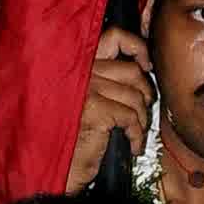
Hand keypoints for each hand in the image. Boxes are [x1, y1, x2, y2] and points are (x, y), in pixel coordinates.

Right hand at [68, 27, 156, 190]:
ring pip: (135, 95)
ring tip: (135, 133)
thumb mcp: (89, 100)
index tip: (147, 64)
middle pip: (132, 70)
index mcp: (79, 63)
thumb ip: (106, 79)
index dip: (137, 46)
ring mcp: (87, 88)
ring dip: (142, 118)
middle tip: (143, 110)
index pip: (114, 37)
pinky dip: (137, 134)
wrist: (56, 167)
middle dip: (145, 92)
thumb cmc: (72, 136)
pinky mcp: (95, 109)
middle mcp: (81, 70)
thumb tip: (142, 69)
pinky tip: (133, 146)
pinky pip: (131, 117)